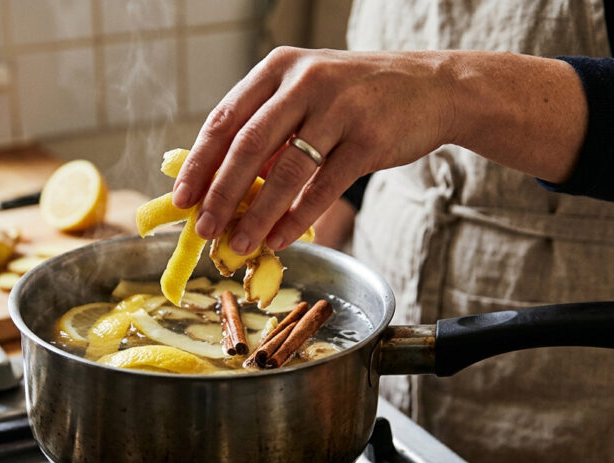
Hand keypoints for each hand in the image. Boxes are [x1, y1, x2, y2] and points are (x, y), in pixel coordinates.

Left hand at [171, 47, 457, 253]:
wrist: (432, 88)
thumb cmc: (357, 97)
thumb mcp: (307, 93)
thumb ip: (268, 128)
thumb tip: (221, 184)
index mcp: (279, 68)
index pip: (225, 118)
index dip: (200, 163)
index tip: (181, 198)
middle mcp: (305, 82)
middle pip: (248, 145)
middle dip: (221, 193)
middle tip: (204, 229)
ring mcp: (339, 109)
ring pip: (285, 172)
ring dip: (257, 215)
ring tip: (238, 244)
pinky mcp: (368, 139)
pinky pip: (323, 188)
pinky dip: (297, 219)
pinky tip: (280, 240)